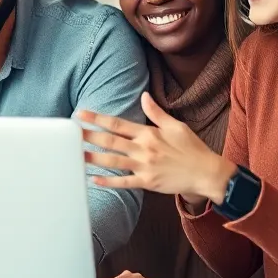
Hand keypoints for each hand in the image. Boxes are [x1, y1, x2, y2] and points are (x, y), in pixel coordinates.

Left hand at [78, 91, 235, 201]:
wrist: (206, 172)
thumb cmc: (192, 148)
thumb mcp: (176, 126)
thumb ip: (157, 113)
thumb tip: (144, 96)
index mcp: (149, 133)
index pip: (117, 123)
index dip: (97, 118)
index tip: (81, 114)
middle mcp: (144, 149)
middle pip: (110, 141)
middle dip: (89, 136)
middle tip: (71, 133)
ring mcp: (144, 166)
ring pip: (113, 161)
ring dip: (93, 158)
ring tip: (75, 155)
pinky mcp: (147, 182)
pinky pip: (124, 182)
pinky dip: (109, 181)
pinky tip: (94, 179)